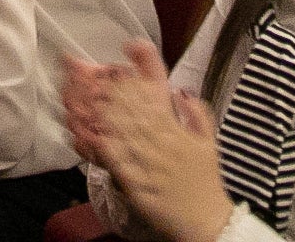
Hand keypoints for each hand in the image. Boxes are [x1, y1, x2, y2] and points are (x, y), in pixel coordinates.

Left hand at [66, 42, 229, 241]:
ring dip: (104, 120)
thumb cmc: (205, 181)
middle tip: (91, 85)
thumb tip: (180, 91)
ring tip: (85, 105)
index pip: (152, 104)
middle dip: (112, 99)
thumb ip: (197, 113)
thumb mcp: (208, 141)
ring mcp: (151, 168)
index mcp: (178, 134)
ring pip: (124, 138)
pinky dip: (106, 152)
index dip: (131, 89)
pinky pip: (120, 168)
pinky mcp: (140, 189)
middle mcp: (164, 148)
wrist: (207, 220)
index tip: (113, 75)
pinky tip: (92, 140)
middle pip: (134, 118)